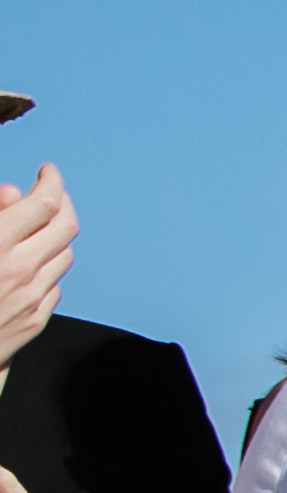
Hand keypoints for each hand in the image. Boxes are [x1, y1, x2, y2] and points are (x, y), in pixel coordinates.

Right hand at [0, 169, 65, 371]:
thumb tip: (14, 193)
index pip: (44, 204)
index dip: (51, 181)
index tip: (48, 171)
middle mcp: (21, 271)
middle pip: (66, 226)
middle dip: (62, 203)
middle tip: (51, 193)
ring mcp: (33, 299)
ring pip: (65, 255)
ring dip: (56, 237)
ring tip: (39, 228)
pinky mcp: (36, 321)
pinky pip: (55, 286)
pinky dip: (48, 269)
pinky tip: (31, 265)